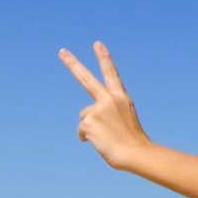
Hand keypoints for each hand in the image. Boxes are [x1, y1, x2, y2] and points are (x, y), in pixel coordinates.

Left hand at [59, 41, 150, 168]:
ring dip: (92, 128)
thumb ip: (104, 116)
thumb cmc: (133, 142)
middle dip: (72, 64)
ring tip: (108, 138)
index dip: (104, 58)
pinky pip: (82, 131)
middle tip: (61, 51)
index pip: (111, 74)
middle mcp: (109, 99)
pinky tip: (101, 143)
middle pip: (86, 79)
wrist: (136, 153)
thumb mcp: (122, 122)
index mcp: (121, 98)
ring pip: (85, 117)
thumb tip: (83, 125)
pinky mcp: (88, 121)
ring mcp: (97, 109)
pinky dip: (88, 138)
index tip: (97, 44)